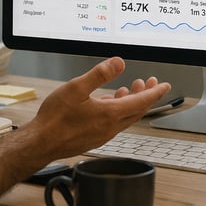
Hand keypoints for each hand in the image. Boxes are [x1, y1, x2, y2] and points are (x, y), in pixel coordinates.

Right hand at [28, 57, 170, 158]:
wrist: (41, 142)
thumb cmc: (55, 118)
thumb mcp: (76, 88)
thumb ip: (99, 74)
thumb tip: (119, 63)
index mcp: (109, 114)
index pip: (141, 102)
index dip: (155, 92)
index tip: (164, 85)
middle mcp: (110, 127)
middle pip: (137, 110)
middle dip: (145, 95)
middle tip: (149, 83)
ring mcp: (103, 134)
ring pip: (125, 117)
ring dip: (131, 103)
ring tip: (129, 89)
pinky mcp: (95, 138)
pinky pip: (114, 124)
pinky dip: (118, 111)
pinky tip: (109, 103)